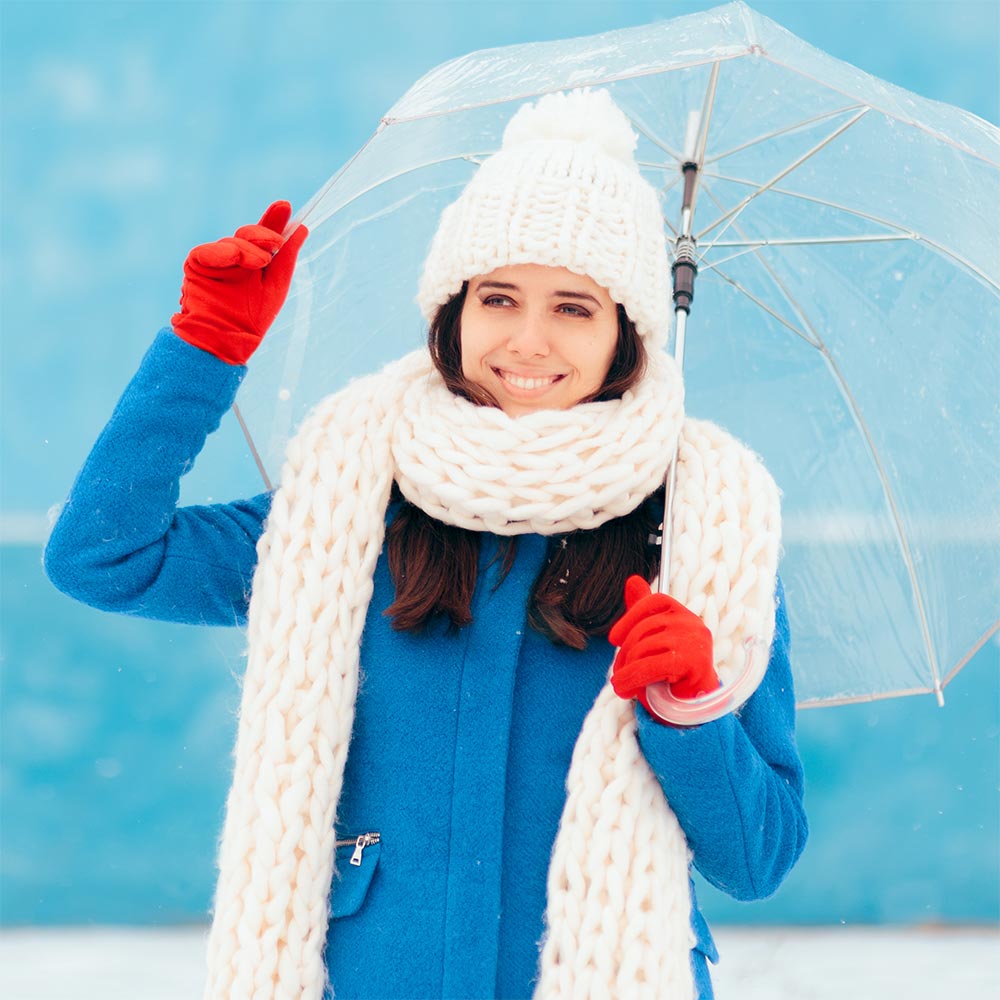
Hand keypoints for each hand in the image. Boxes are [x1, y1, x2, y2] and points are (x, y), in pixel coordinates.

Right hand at [171, 201, 307, 364]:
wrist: (226, 339)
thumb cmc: (251, 318)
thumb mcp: (276, 285)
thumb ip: (286, 257)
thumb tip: (302, 229)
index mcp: (253, 263)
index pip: (264, 236)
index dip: (273, 221)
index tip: (284, 206)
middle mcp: (234, 259)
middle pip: (248, 233)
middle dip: (264, 234)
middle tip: (277, 241)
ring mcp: (216, 261)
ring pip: (232, 241)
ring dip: (248, 249)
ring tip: (260, 264)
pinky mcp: (197, 265)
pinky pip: (207, 251)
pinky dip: (221, 253)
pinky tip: (233, 258)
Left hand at [609, 575, 718, 713]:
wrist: (692, 711)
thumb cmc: (669, 675)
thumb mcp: (651, 641)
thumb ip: (642, 613)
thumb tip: (632, 580)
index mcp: (683, 615)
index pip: (654, 601)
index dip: (630, 617)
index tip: (614, 639)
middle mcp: (693, 624)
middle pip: (644, 628)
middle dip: (624, 654)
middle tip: (618, 675)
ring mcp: (696, 642)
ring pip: (643, 648)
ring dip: (626, 671)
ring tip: (623, 686)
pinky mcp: (694, 663)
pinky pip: (650, 665)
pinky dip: (631, 678)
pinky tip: (624, 689)